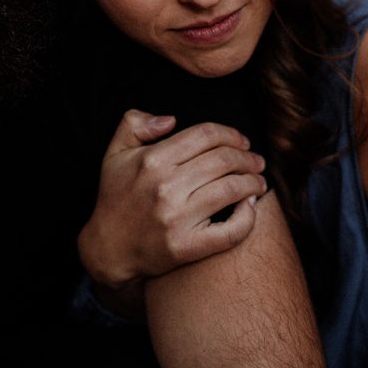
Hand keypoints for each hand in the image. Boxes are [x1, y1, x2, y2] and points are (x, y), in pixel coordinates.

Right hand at [78, 109, 267, 306]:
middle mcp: (165, 187)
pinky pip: (231, 231)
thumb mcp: (114, 152)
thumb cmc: (116, 196)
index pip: (205, 134)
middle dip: (248, 158)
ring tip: (259, 181)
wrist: (108, 248)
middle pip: (224, 160)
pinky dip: (248, 216)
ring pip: (232, 189)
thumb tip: (170, 119)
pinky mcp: (186, 247)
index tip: (242, 142)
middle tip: (257, 162)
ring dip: (254, 182)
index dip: (231, 134)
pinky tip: (250, 207)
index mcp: (152, 160)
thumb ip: (135, 124)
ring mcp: (176, 219)